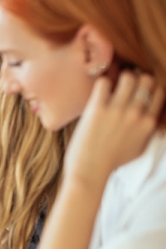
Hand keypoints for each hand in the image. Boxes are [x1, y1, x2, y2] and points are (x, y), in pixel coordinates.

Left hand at [64, 70, 163, 185]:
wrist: (90, 171)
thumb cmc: (112, 162)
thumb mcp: (139, 149)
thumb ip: (147, 133)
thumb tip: (150, 121)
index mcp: (148, 124)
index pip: (159, 92)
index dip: (148, 88)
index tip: (138, 90)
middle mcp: (136, 114)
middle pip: (146, 80)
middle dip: (136, 79)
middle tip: (124, 86)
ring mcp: (117, 110)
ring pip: (128, 77)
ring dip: (119, 78)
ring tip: (111, 87)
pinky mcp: (97, 109)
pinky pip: (103, 83)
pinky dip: (101, 84)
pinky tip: (98, 93)